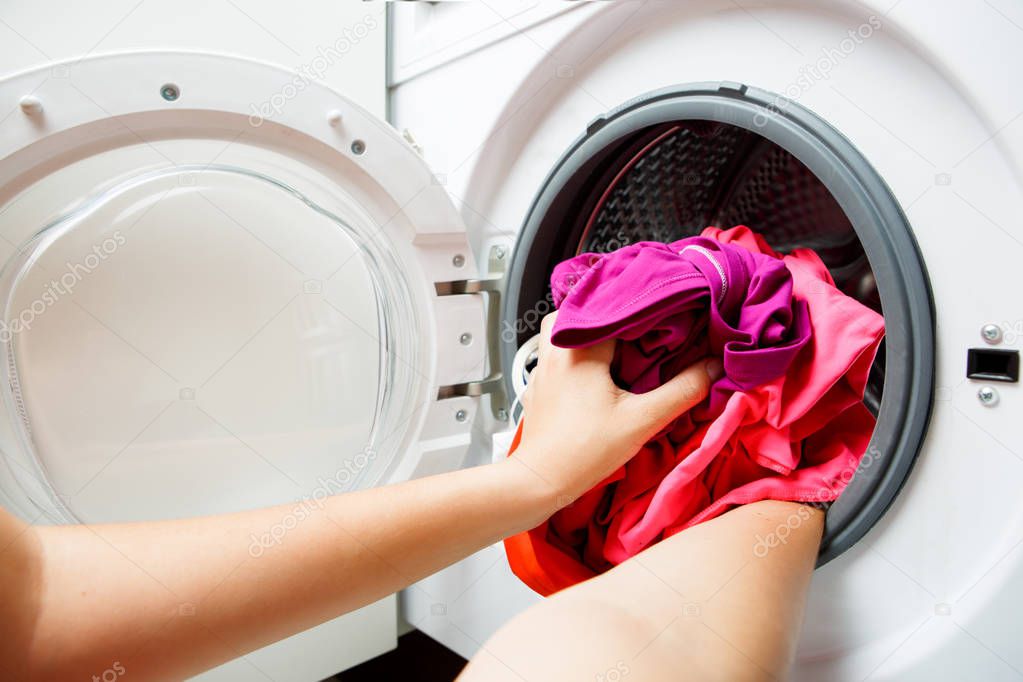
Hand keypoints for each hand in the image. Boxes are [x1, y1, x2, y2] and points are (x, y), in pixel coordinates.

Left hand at [512, 312, 720, 504]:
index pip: (613, 308)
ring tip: (616, 344)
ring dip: (589, 332)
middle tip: (642, 324)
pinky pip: (554, 356)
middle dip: (613, 314)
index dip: (641, 308)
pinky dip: (573, 354)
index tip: (664, 312)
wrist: (540, 481)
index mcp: (579, 348)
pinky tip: (591, 371)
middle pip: (584, 311)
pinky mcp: (537, 388)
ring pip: (563, 331)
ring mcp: (541, 369)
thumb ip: (681, 391)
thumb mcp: (642, 420)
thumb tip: (713, 367)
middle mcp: (554, 350)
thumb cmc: (585, 451)